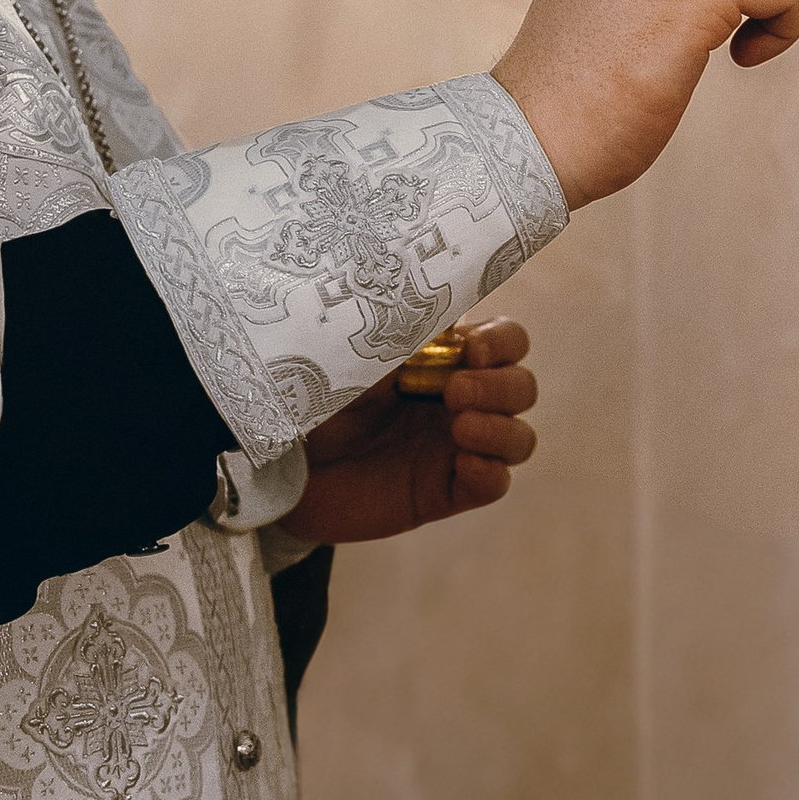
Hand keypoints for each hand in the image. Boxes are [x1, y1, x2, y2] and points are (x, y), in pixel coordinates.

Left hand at [281, 320, 537, 543]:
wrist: (277, 462)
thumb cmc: (311, 398)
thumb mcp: (356, 354)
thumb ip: (404, 332)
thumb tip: (450, 308)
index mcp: (445, 358)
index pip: (507, 342)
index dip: (504, 343)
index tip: (472, 348)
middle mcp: (459, 401)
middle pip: (522, 388)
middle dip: (501, 387)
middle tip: (454, 393)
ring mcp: (455, 448)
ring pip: (519, 439)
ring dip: (502, 429)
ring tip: (460, 429)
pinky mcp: (445, 491)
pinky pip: (495, 483)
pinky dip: (491, 471)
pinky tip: (462, 463)